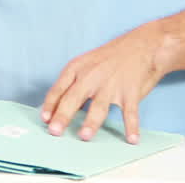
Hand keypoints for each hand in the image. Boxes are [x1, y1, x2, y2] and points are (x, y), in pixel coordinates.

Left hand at [41, 23, 166, 143]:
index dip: (50, 105)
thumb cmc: (108, 60)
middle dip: (63, 116)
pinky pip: (131, 112)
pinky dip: (132, 126)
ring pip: (98, 106)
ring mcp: (111, 84)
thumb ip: (73, 85)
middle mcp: (90, 76)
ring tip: (84, 136)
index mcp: (76, 69)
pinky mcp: (131, 91)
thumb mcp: (84, 65)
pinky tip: (132, 139)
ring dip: (91, 122)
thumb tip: (59, 109)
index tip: (44, 119)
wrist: (140, 46)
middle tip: (54, 131)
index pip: (58, 89)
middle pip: (73, 98)